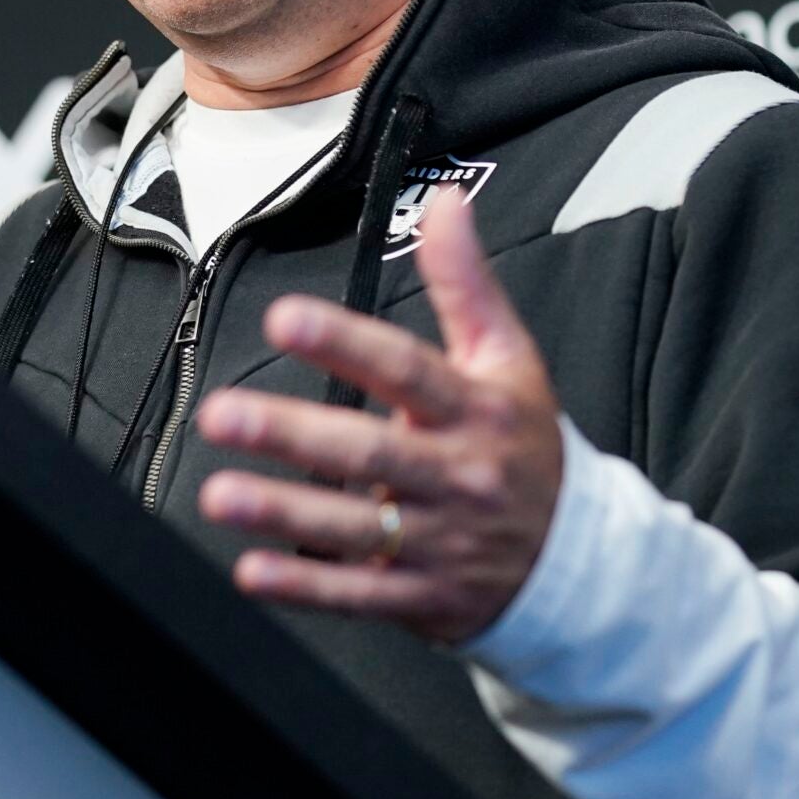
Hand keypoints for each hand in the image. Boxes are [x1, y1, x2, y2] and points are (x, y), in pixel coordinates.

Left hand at [194, 186, 565, 643]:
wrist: (577, 558)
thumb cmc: (524, 447)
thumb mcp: (509, 358)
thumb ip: (466, 281)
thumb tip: (446, 202)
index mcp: (476, 409)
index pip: (407, 368)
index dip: (345, 342)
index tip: (286, 319)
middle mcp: (458, 474)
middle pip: (371, 450)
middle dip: (293, 433)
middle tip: (224, 414)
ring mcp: (441, 540)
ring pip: (356, 525)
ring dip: (283, 511)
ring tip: (221, 491)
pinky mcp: (424, 595)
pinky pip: (360, 593)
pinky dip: (305, 586)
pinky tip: (254, 570)